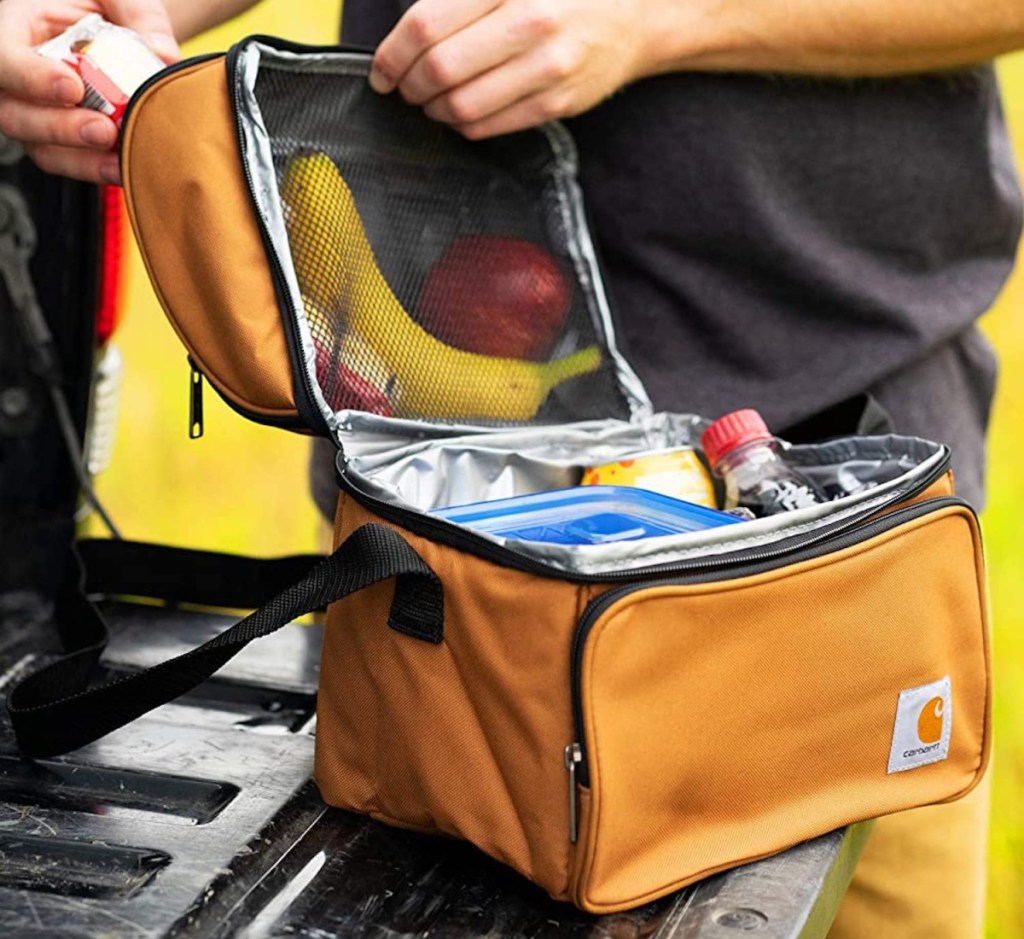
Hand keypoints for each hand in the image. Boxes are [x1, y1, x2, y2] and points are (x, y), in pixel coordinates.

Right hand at [0, 0, 179, 184]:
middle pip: (15, 113)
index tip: (72, 87)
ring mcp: (35, 113)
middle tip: (104, 130)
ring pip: (41, 148)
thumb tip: (165, 56)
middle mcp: (16, 77)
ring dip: (81, 159)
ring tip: (118, 159)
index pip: (3, 58)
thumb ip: (138, 14)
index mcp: (15, 28)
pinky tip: (123, 168)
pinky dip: (95, 170)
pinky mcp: (59, 141)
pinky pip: (69, 163)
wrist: (116, 30)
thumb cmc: (106, 6)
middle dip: (59, 128)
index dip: (31, 78)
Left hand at [370, 0, 654, 138]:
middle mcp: (530, 22)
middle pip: (440, 69)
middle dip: (410, 85)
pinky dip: (463, 123)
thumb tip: (411, 31)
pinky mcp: (557, 102)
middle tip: (404, 86)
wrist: (637, 17)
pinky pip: (490, 126)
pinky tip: (459, 110)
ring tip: (430, 100)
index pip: (427, 25)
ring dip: (433, 109)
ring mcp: (547, 68)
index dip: (392, 54)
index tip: (383, 68)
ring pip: (462, 106)